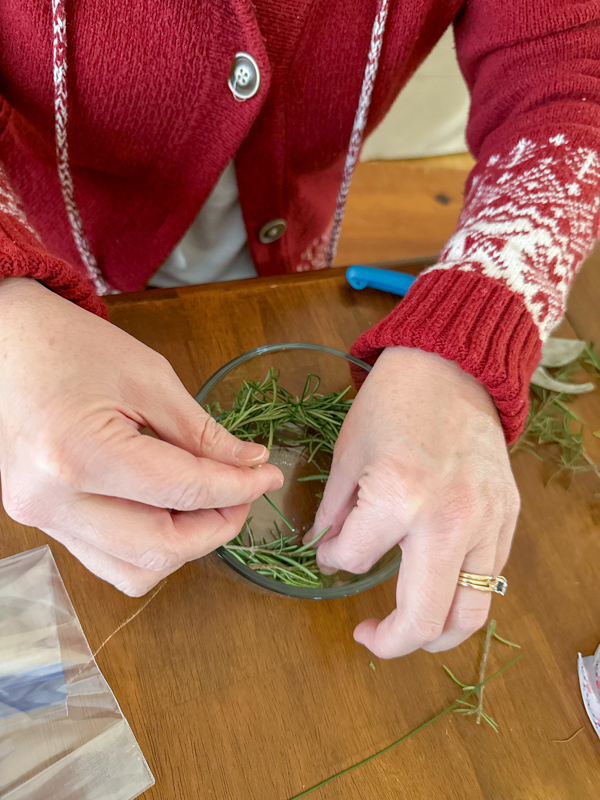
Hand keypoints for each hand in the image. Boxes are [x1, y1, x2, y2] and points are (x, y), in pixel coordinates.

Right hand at [0, 279, 282, 594]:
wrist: (4, 343)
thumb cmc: (70, 346)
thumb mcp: (148, 377)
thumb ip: (201, 432)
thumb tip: (250, 464)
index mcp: (79, 455)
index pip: (182, 491)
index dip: (237, 487)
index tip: (267, 475)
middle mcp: (53, 502)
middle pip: (159, 551)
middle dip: (217, 527)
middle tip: (243, 492)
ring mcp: (42, 519)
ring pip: (134, 572)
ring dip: (184, 546)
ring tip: (209, 502)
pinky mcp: (43, 522)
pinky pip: (109, 560)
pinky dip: (152, 546)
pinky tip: (170, 509)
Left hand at [310, 346, 518, 657]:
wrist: (453, 367)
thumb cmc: (393, 402)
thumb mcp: (348, 453)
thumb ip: (335, 513)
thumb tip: (326, 554)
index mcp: (397, 495)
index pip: (353, 560)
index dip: (332, 558)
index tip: (328, 549)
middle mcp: (447, 519)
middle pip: (422, 619)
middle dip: (386, 641)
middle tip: (366, 637)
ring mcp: (486, 522)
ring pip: (468, 614)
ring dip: (435, 636)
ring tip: (408, 631)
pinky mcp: (507, 519)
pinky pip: (489, 580)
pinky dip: (461, 596)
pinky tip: (437, 586)